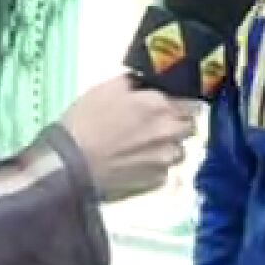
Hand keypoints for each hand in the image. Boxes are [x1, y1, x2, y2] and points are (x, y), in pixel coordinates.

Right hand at [57, 74, 199, 201]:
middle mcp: (170, 131)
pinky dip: (156, 166)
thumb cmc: (86, 120)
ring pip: (180, 150)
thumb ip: (135, 83)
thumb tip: (146, 83)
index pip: (192, 103)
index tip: (171, 106)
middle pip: (190, 127)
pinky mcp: (157, 180)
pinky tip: (136, 162)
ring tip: (145, 147)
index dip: (182, 104)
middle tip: (156, 125)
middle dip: (178, 124)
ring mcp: (166, 159)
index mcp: (161, 105)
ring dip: (169, 146)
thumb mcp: (107, 88)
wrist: (71, 162)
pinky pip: (166, 170)